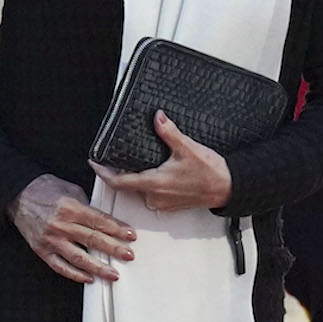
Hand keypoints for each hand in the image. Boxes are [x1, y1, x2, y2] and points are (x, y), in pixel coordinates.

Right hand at [7, 173, 136, 283]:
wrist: (17, 194)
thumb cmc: (42, 189)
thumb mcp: (69, 189)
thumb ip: (86, 205)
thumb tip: (102, 218)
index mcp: (69, 207)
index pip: (99, 221)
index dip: (117, 229)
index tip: (129, 235)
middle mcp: (61, 224)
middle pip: (93, 240)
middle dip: (114, 249)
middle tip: (128, 254)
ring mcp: (51, 239)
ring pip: (79, 258)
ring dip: (99, 267)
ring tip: (113, 273)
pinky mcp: (42, 250)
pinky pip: (61, 266)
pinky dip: (75, 274)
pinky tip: (88, 278)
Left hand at [89, 110, 231, 211]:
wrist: (229, 188)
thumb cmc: (211, 172)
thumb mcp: (187, 148)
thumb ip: (169, 132)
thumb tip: (157, 117)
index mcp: (155, 184)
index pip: (119, 182)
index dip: (103, 173)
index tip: (93, 163)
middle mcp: (156, 197)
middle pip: (127, 186)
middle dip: (118, 172)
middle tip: (112, 158)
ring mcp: (163, 203)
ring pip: (139, 190)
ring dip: (135, 178)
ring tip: (133, 162)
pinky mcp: (170, 204)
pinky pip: (151, 194)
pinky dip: (147, 183)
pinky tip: (153, 171)